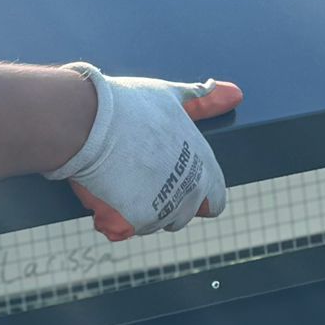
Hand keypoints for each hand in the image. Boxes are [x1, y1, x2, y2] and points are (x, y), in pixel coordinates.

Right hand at [48, 66, 244, 242]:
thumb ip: (204, 102)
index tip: (172, 184)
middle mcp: (191, 190)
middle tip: (137, 181)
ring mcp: (166, 208)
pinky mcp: (138, 221)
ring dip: (140, 212)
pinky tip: (105, 193)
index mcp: (204, 165)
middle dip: (164, 206)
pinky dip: (115, 218)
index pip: (215, 200)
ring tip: (119, 183)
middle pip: (183, 216)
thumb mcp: (171, 97)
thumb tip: (236, 94)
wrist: (89, 122)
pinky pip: (127, 229)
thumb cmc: (127, 105)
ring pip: (155, 224)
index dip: (196, 196)